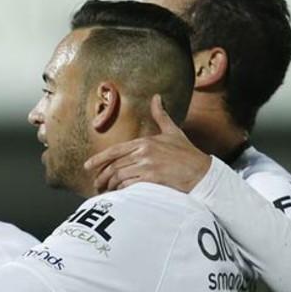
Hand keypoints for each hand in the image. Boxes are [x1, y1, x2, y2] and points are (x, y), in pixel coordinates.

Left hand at [83, 95, 211, 193]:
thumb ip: (161, 116)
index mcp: (145, 142)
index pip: (115, 151)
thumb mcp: (173, 132)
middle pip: (114, 165)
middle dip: (102, 176)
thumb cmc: (187, 154)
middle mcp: (144, 153)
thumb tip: (156, 98)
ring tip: (107, 190)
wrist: (202, 172)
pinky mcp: (152, 179)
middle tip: (96, 184)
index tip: (87, 166)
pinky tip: (120, 194)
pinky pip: (129, 185)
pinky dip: (122, 190)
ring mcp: (148, 166)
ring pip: (119, 176)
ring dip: (111, 185)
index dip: (99, 159)